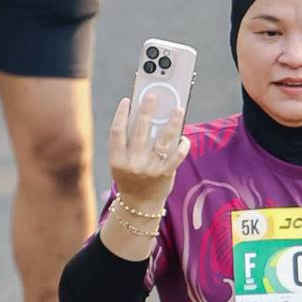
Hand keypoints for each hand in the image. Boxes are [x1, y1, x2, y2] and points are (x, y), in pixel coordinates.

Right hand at [106, 92, 189, 212]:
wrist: (139, 205)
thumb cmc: (131, 178)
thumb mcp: (121, 163)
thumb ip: (127, 144)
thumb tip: (142, 116)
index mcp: (117, 159)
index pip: (117, 132)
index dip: (121, 114)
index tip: (128, 100)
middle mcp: (132, 163)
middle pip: (140, 131)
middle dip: (146, 111)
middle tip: (152, 96)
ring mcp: (149, 169)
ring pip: (162, 141)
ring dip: (171, 123)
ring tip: (177, 109)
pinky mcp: (165, 175)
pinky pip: (176, 156)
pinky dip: (182, 146)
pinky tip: (184, 137)